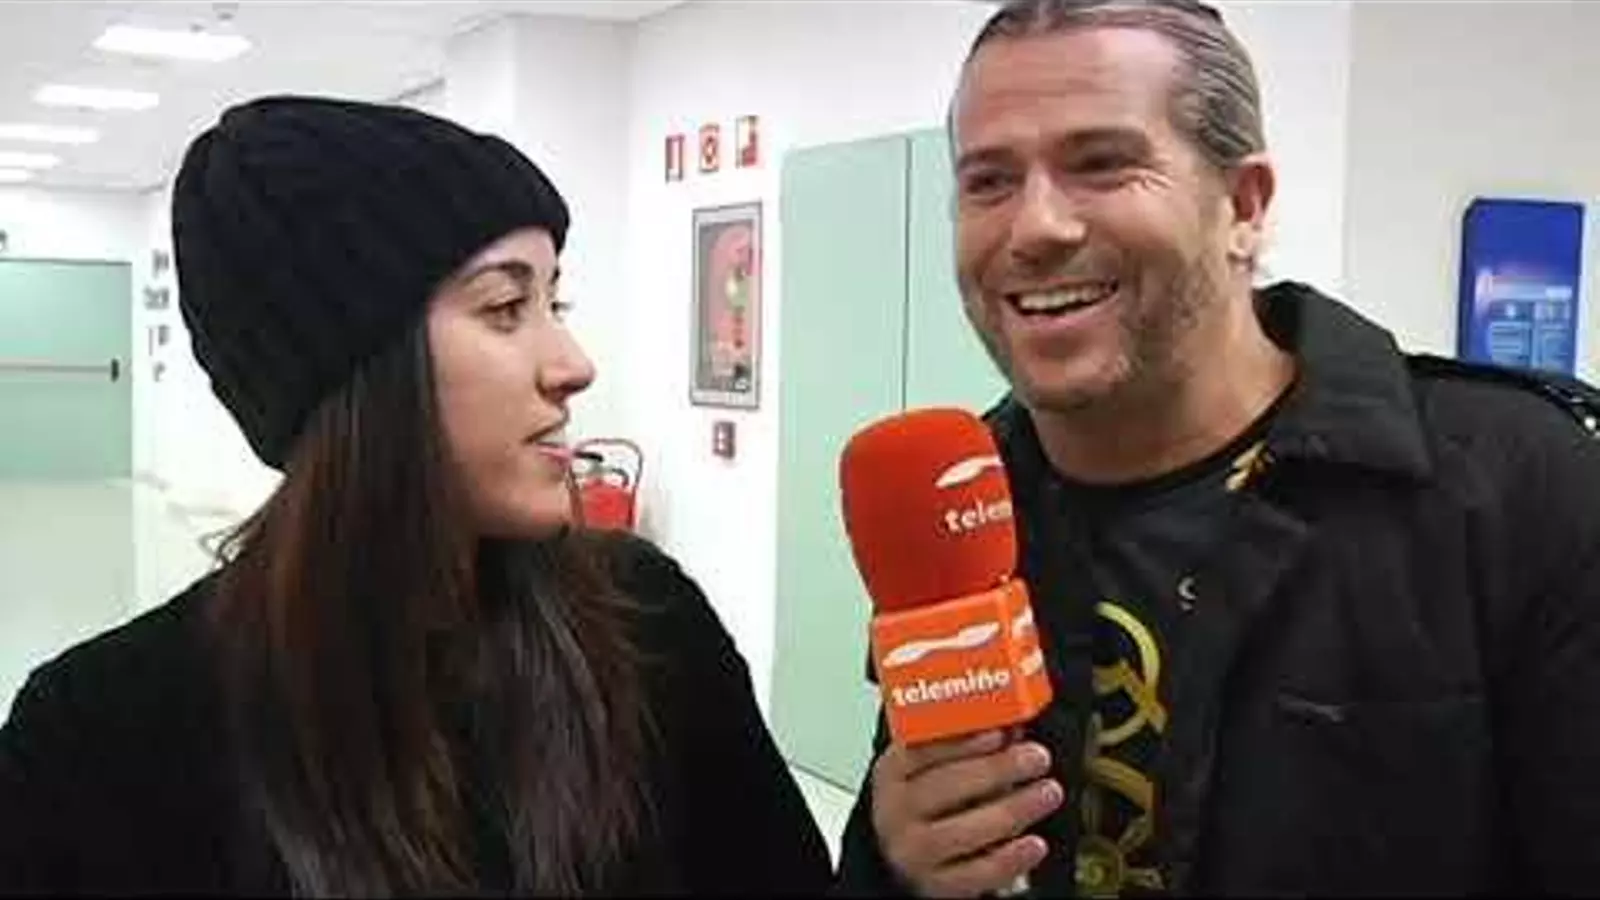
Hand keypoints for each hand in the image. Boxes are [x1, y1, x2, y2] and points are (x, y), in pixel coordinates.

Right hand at [870, 728, 1062, 896]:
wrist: (912, 857)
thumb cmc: (930, 804)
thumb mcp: (938, 767)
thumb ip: (974, 745)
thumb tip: (1014, 725)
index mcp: (892, 774)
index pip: (919, 750)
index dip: (961, 740)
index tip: (999, 731)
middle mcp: (895, 812)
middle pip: (943, 787)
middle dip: (996, 769)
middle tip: (1036, 757)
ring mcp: (914, 852)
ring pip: (962, 831)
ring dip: (1012, 809)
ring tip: (1048, 792)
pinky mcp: (936, 885)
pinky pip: (977, 873)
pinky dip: (1010, 859)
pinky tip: (1035, 843)